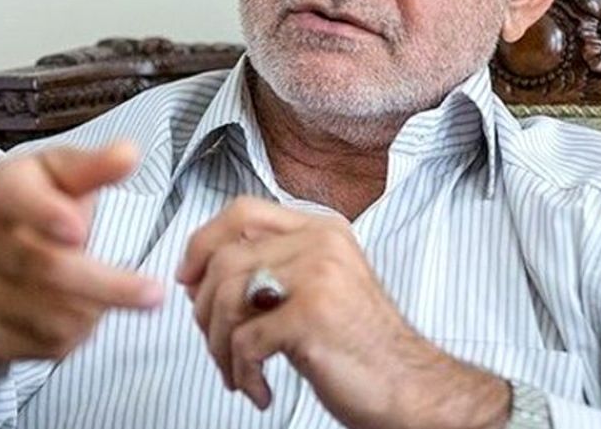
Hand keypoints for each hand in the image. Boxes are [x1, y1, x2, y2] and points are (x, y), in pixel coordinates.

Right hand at [0, 143, 163, 376]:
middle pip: (45, 267)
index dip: (46, 214)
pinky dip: (76, 333)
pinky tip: (82, 312)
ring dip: (95, 310)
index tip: (79, 229)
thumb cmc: (24, 203)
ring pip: (48, 314)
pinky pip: (40, 345)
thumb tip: (129, 154)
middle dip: (107, 285)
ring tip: (111, 294)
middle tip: (154, 293)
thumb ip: (92, 166)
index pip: (16, 199)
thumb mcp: (54, 173)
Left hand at [176, 197, 509, 428]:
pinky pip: (243, 341)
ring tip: (237, 370)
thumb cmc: (364, 345)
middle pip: (224, 257)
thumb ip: (277, 265)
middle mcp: (321, 244)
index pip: (242, 211)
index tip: (188, 277)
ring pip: (226, 298)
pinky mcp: (310, 317)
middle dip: (203, 308)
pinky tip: (260, 389)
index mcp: (323, 229)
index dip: (202, 242)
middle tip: (214, 340)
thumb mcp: (324, 285)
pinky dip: (241, 372)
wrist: (412, 387)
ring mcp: (317, 277)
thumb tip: (204, 271)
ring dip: (218, 346)